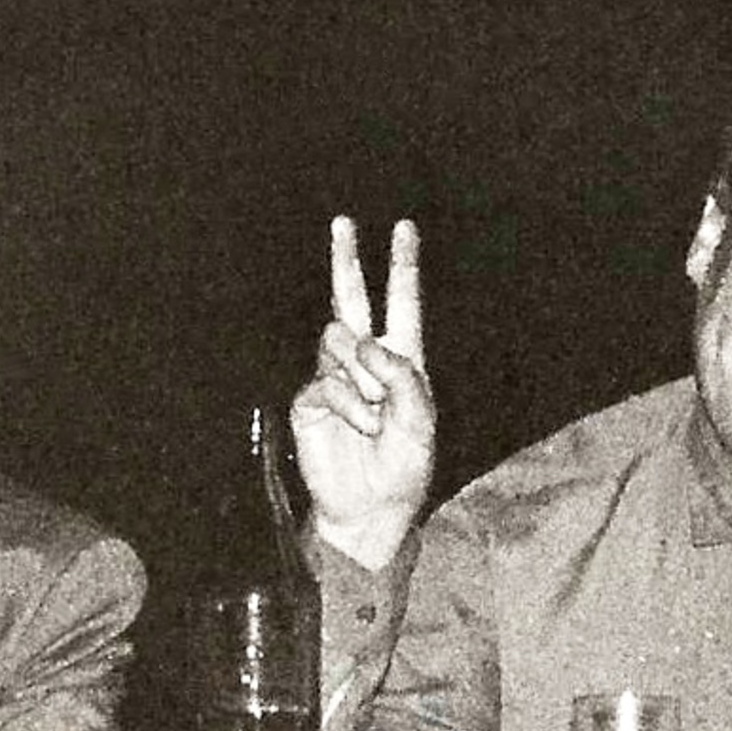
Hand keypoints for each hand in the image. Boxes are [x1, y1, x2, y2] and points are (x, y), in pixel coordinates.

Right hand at [291, 216, 433, 569]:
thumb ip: (404, 379)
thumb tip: (370, 344)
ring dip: (363, 376)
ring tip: (375, 414)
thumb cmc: (404, 467)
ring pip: (340, 341)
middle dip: (348, 260)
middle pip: (352, 299)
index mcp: (402, 360)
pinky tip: (358, 426)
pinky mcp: (310, 399)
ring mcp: (335, 377)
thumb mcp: (421, 423)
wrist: (369, 508)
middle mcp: (365, 361)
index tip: (405, 228)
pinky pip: (327, 382)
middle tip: (343, 222)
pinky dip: (349, 404)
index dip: (403, 266)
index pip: (401, 303)